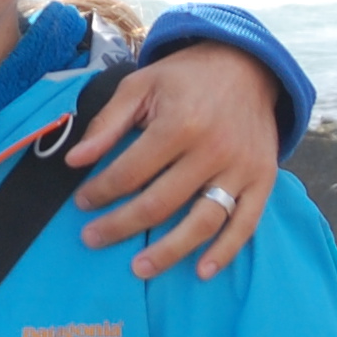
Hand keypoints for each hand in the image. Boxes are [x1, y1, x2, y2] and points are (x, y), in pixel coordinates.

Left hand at [67, 42, 280, 279]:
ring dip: (169, 251)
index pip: (130, 172)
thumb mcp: (140, 86)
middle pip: (160, 203)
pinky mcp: (263, 180)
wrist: (247, 65)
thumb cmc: (185, 78)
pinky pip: (245, 224)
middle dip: (120, 226)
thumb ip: (107, 123)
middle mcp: (212, 150)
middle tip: (91, 239)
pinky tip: (202, 271)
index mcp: (179, 124)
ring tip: (139, 269)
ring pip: (202, 222)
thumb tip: (73, 160)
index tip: (82, 202)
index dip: (100, 191)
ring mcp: (241, 168)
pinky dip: (226, 251)